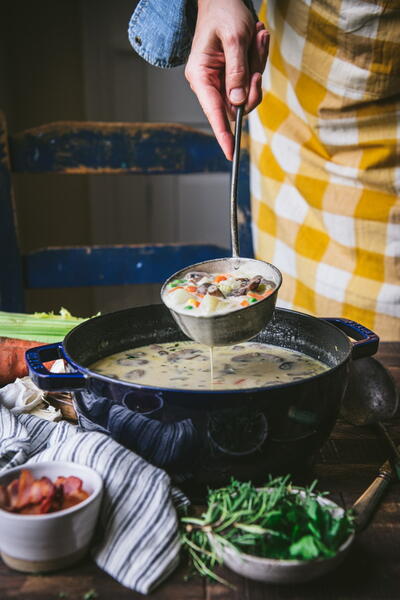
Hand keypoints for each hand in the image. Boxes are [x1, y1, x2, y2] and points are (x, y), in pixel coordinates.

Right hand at [185, 0, 268, 159]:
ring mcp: (221, 81)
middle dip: (253, 81)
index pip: (213, 112)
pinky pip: (252, 81)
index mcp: (200, 76)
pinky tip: (257, 39)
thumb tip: (238, 102)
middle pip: (238, 104)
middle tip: (257, 50)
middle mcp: (209, 83)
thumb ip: (237, 71)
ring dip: (258, 65)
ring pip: (249, 92)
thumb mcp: (235, 38)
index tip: (231, 154)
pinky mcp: (233, 76)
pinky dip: (259, 61)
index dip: (223, 134)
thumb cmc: (224, 12)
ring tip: (257, 37)